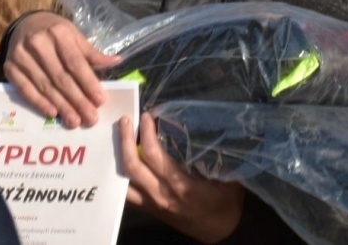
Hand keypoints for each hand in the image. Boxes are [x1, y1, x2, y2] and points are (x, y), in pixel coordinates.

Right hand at [3, 11, 119, 127]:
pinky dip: (39, 103)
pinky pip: (25, 90)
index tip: (100, 100)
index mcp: (59, 33)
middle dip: (77, 100)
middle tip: (90, 118)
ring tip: (74, 121)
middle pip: (60, 78)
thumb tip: (116, 61)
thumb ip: (91, 52)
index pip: (75, 63)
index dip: (88, 83)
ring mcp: (21, 57)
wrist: (24, 25)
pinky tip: (52, 114)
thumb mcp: (74, 35)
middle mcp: (38, 44)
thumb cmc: (55, 31)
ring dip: (61, 106)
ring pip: (44, 86)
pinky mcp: (9, 68)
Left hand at [119, 114, 244, 242]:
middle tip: (124, 121)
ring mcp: (152, 203)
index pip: (154, 156)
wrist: (219, 232)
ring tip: (118, 138)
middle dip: (124, 141)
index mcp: (181, 184)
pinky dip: (121, 176)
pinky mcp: (149, 209)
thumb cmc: (226, 203)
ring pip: (124, 181)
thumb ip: (218, 157)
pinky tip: (122, 162)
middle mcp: (162, 194)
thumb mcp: (229, 178)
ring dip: (118, 158)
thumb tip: (212, 129)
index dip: (146, 134)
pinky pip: (127, 193)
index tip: (147, 117)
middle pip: (132, 166)